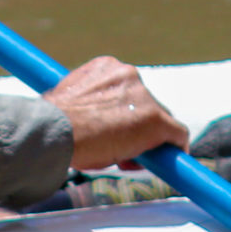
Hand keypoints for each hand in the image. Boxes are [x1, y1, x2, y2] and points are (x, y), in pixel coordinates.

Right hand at [46, 56, 187, 171]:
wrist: (54, 131)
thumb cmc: (53, 121)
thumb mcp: (67, 102)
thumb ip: (85, 105)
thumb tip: (84, 119)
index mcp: (107, 67)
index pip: (126, 93)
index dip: (121, 116)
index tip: (111, 132)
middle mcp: (129, 74)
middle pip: (145, 106)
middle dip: (134, 129)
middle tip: (117, 152)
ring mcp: (144, 98)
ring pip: (159, 123)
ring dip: (146, 142)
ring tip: (124, 160)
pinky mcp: (156, 121)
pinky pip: (177, 135)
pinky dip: (174, 149)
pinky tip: (165, 164)